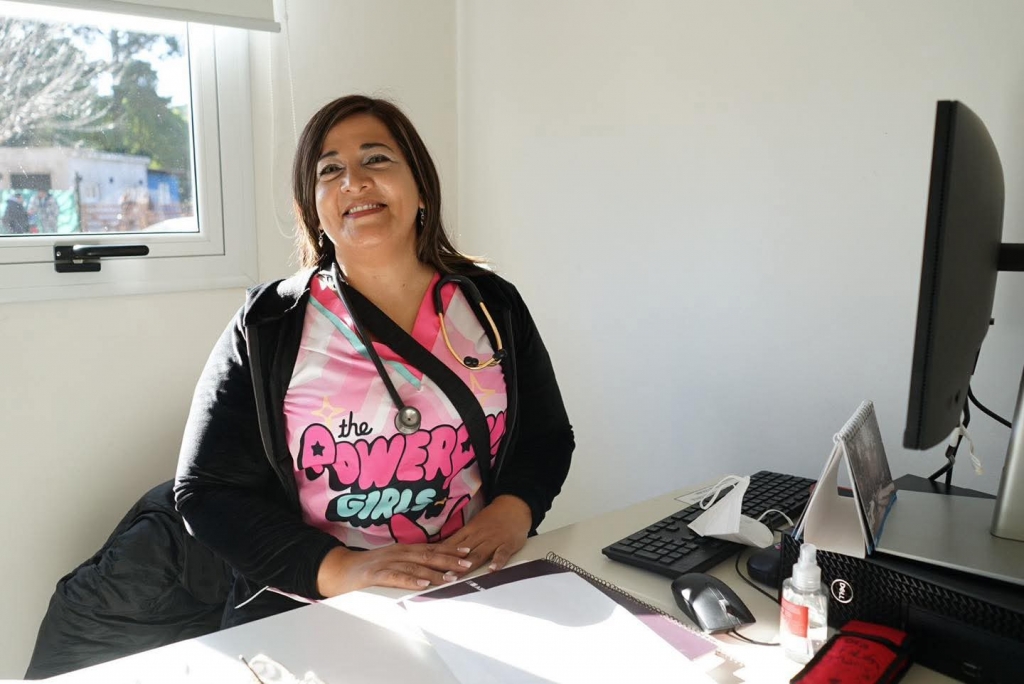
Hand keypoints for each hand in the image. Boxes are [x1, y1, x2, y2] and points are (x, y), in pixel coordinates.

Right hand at [316, 543, 472, 596]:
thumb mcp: (391, 562)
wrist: (337, 570)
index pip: (431, 548)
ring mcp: (386, 563)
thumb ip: (410, 565)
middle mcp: (397, 553)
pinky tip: (424, 584)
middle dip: (449, 559)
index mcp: (403, 550)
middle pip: (428, 555)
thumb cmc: (367, 569)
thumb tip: (433, 571)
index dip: (450, 550)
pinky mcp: (374, 575)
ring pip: (415, 566)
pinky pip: (396, 577)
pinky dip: (411, 580)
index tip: (468, 552)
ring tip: (451, 576)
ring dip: (435, 571)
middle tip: (467, 563)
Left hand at [438, 495, 531, 572]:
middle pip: (462, 552)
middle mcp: (479, 536)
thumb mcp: (473, 525)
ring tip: (458, 577)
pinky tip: (492, 570)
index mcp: (469, 531)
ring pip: (479, 554)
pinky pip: (502, 553)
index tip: (428, 567)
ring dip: (468, 565)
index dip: (439, 556)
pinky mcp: (508, 544)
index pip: (451, 544)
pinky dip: (497, 561)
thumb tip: (440, 551)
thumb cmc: (492, 518)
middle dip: (450, 564)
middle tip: (440, 577)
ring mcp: (493, 540)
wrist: (514, 506)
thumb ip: (460, 539)